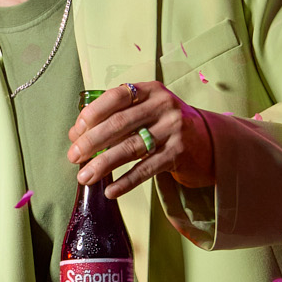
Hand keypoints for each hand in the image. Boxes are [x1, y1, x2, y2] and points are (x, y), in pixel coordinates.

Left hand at [66, 81, 216, 197]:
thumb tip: (76, 134)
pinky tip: (111, 191)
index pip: (116, 96)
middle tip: (73, 156)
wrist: (209, 141)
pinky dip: (126, 182)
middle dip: (91, 142)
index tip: (76, 130)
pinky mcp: (178, 154)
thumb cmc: (166, 125)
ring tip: (84, 177)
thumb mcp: (145, 112)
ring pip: (130, 148)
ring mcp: (173, 130)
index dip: (93, 113)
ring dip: (103, 164)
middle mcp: (163, 106)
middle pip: (119, 124)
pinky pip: (146, 169)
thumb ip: (113, 118)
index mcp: (150, 91)